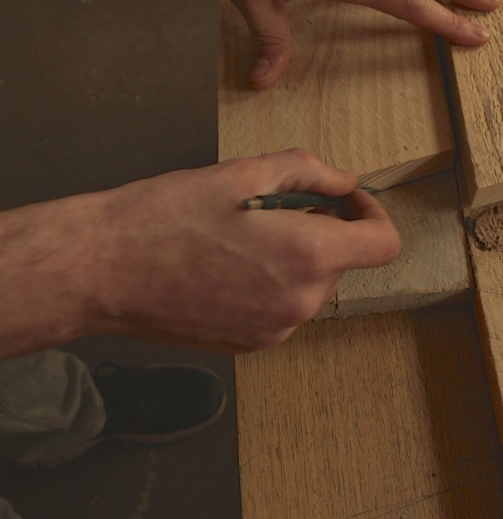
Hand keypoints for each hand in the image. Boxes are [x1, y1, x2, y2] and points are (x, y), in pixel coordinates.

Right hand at [0, 150, 398, 355]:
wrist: (102, 270)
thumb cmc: (165, 217)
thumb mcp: (241, 173)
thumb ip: (308, 172)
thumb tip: (344, 181)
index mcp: (307, 257)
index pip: (384, 245)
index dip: (373, 215)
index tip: (347, 201)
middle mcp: (300, 303)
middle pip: (343, 263)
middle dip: (323, 231)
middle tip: (273, 208)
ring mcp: (277, 330)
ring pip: (312, 286)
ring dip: (295, 258)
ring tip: (240, 237)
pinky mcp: (251, 345)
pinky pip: (283, 308)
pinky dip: (271, 284)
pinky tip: (226, 266)